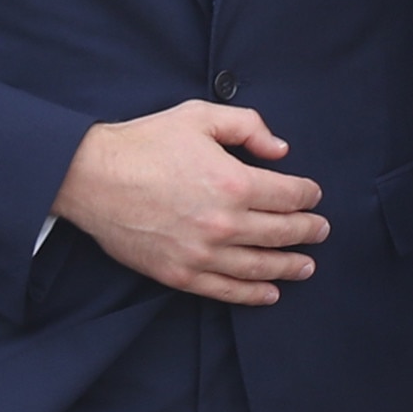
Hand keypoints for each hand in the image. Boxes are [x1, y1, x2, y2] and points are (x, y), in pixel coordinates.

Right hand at [52, 102, 326, 302]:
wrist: (91, 178)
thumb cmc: (144, 144)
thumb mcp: (199, 117)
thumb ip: (247, 126)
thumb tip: (280, 151)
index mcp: (234, 183)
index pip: (289, 196)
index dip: (308, 195)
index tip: (313, 195)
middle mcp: (224, 223)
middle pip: (282, 232)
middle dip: (308, 231)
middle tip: (321, 231)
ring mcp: (202, 253)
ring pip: (260, 265)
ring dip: (290, 266)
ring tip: (307, 266)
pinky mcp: (180, 274)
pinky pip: (227, 290)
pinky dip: (254, 294)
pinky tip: (271, 293)